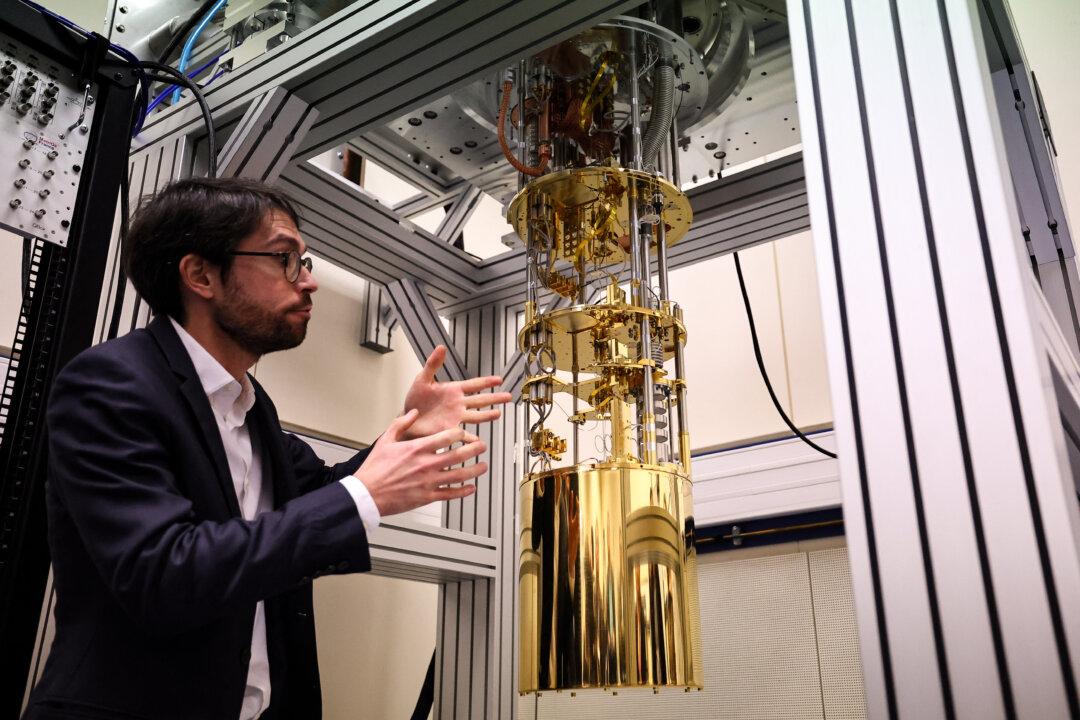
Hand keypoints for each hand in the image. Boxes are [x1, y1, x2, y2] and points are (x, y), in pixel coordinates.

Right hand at [355, 409, 487, 516]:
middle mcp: (427, 464)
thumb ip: (401, 424)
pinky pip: (451, 494)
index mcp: (418, 448)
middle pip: (459, 454)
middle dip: (475, 449)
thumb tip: (414, 412)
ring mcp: (429, 482)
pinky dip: (464, 491)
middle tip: (482, 446)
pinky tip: (471, 488)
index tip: (465, 433)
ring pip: (460, 475)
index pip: (448, 436)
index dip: (461, 433)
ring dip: (475, 470)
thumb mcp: (386, 440)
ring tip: (483, 466)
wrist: (367, 493)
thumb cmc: (375, 468)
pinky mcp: (427, 497)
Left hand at [402, 346, 512, 440]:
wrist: (409, 418)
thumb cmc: (415, 399)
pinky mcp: (450, 429)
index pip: (474, 384)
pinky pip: (463, 435)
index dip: (487, 382)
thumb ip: (433, 364)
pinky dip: (471, 439)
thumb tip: (441, 347)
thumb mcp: (422, 379)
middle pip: (481, 400)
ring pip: (476, 416)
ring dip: (487, 416)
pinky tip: (478, 443)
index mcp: (454, 390)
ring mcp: (456, 417)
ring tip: (498, 414)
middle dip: (495, 398)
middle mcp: (458, 404)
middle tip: (509, 397)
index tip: (499, 379)